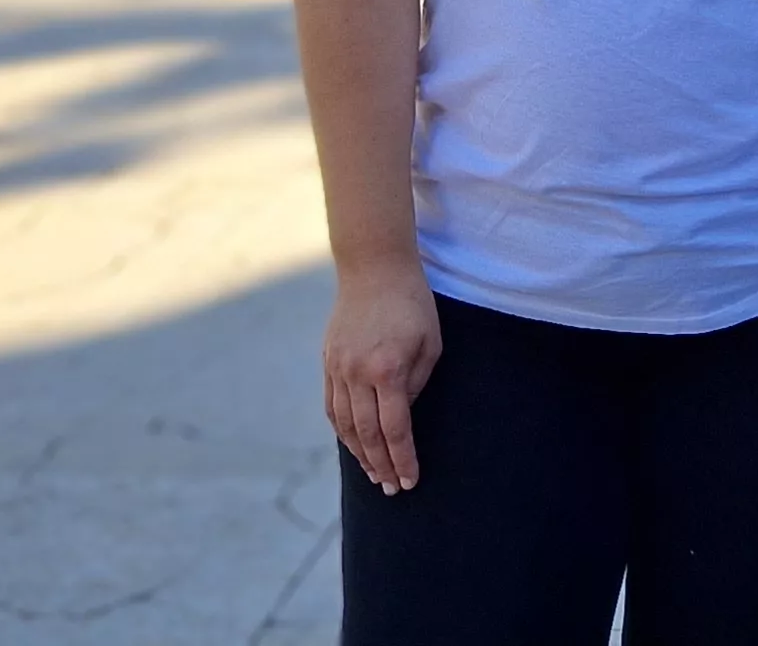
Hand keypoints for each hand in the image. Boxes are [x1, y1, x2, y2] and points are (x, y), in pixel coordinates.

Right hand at [323, 256, 441, 494]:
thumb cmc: (413, 304)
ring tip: (373, 475)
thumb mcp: (430, 344)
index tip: (410, 480)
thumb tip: (404, 416)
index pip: (394, 429)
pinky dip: (342, 431)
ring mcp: (337, 368)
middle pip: (367, 434)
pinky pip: (332, 407)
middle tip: (391, 489)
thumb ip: (417, 383)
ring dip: (359, 454)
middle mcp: (357, 374)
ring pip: (345, 425)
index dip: (403, 459)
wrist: (373, 268)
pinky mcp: (328, 362)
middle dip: (381, 466)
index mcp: (387, 370)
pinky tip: (354, 445)